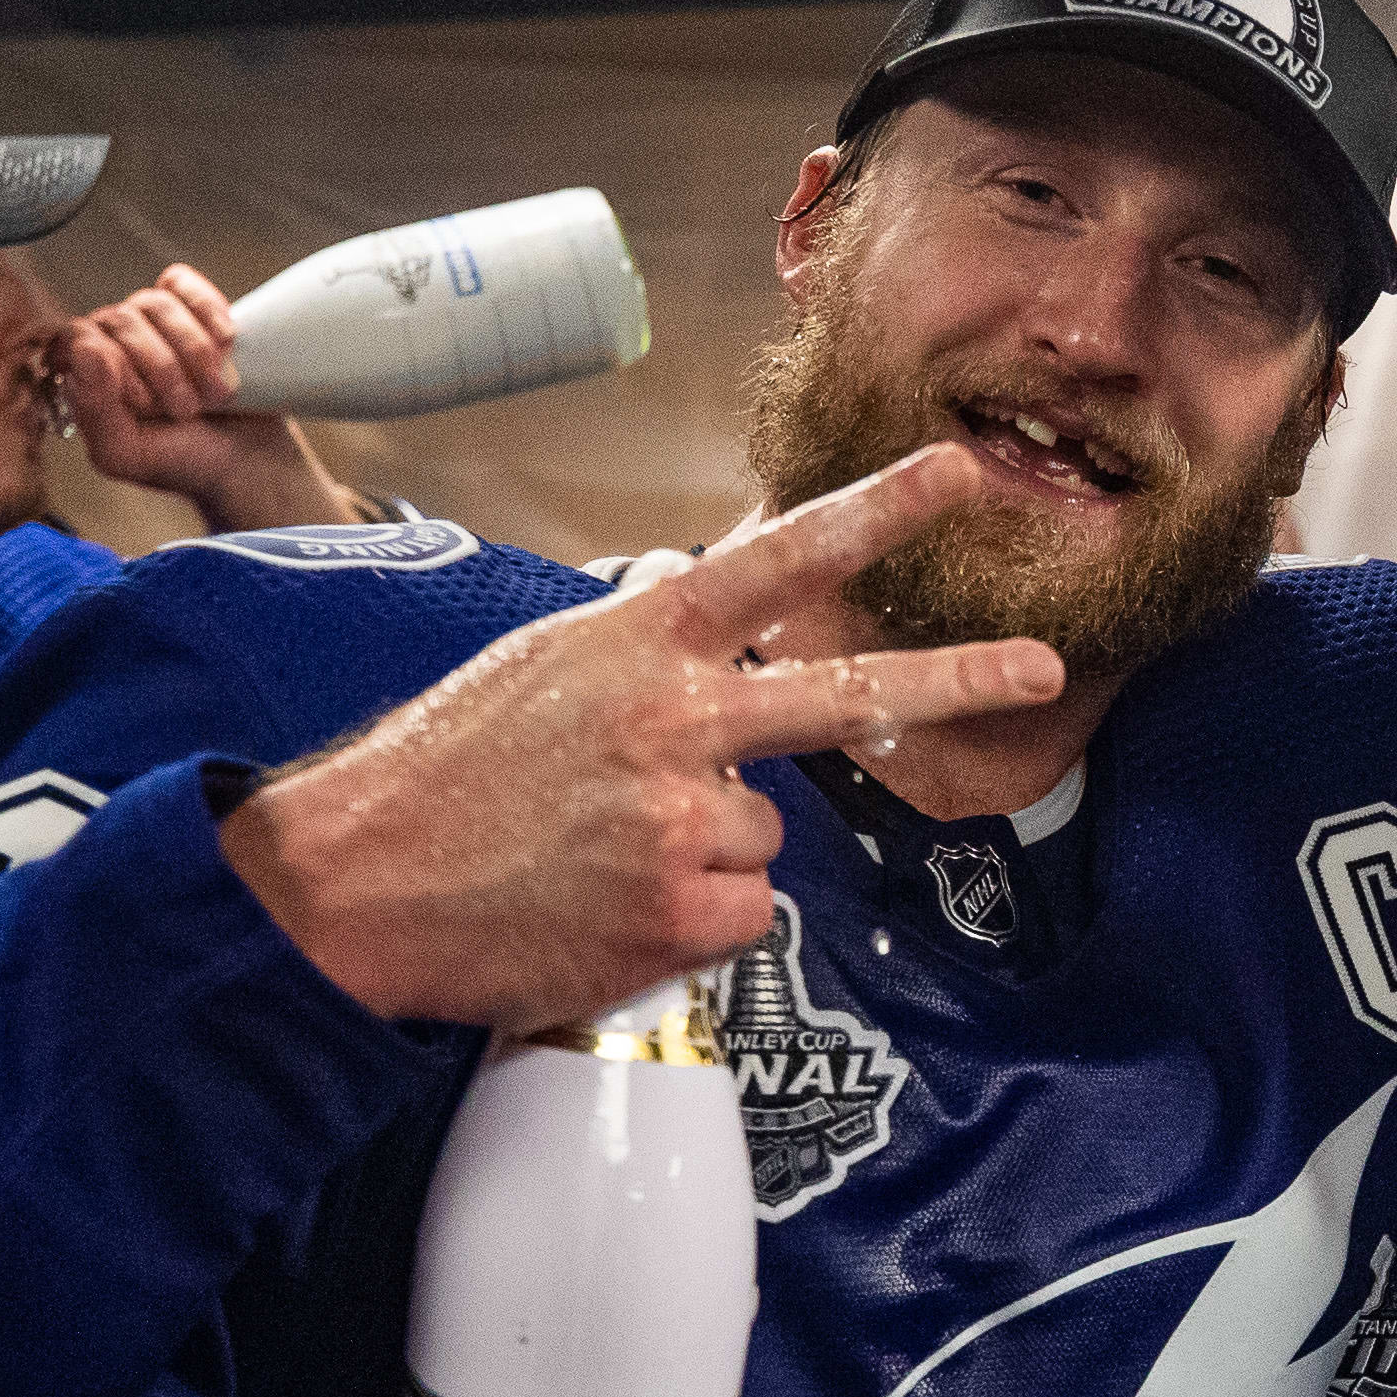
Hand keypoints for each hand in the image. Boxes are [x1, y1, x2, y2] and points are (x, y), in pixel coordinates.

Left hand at [56, 264, 355, 534]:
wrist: (248, 461)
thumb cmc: (182, 462)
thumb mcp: (125, 454)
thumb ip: (92, 408)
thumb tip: (86, 346)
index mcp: (87, 375)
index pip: (80, 336)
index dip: (117, 367)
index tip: (148, 406)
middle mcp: (113, 343)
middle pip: (121, 317)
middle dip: (162, 367)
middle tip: (188, 409)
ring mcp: (151, 323)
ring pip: (156, 301)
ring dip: (193, 350)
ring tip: (215, 391)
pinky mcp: (190, 309)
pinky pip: (182, 281)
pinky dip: (206, 307)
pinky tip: (227, 341)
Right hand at [222, 445, 1061, 1030]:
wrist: (353, 888)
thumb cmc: (439, 775)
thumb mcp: (538, 668)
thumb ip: (640, 643)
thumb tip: (706, 593)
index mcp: (636, 643)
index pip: (774, 560)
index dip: (873, 512)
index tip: (957, 473)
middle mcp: (674, 721)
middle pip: (844, 692)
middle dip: (958, 678)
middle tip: (1043, 665)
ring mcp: (684, 821)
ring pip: (764, 835)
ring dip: (706, 855)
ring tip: (599, 858)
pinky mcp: (683, 915)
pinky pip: (742, 915)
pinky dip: (690, 923)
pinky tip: (606, 909)